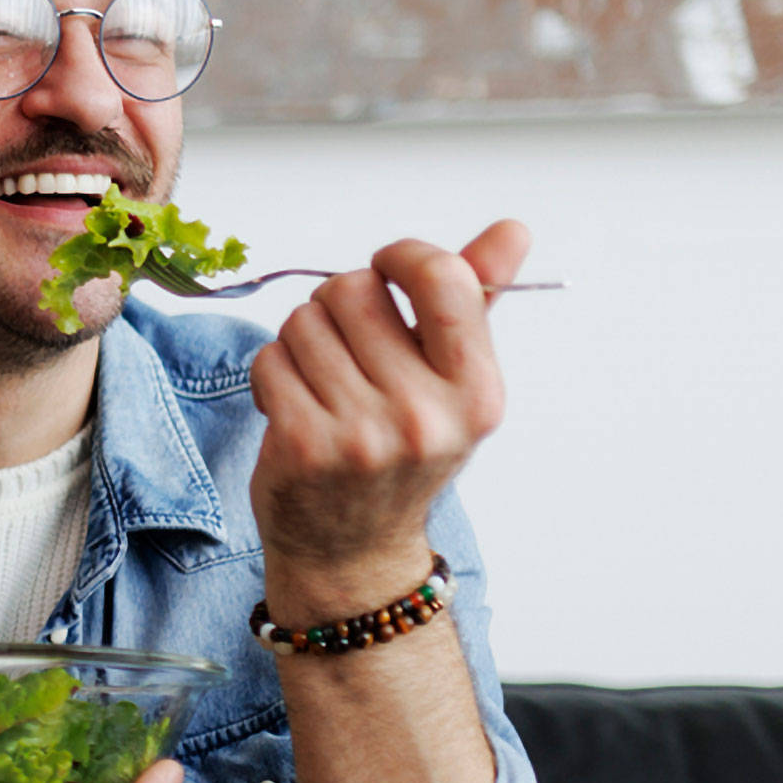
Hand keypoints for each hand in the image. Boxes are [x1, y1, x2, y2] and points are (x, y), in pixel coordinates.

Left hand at [247, 220, 527, 621]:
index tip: (387, 271)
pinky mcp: (302, 447)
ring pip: (303, 322)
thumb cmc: (403, 453)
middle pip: (353, 289)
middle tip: (347, 349)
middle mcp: (425, 417)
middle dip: (338, 305)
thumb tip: (512, 230)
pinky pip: (270, 360)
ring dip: (302, 341)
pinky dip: (272, 373)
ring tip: (322, 383)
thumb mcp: (453, 384)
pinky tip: (292, 406)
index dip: (402, 257)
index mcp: (476, 393)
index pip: (442, 278)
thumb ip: (477, 301)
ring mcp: (361, 436)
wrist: (353, 552)